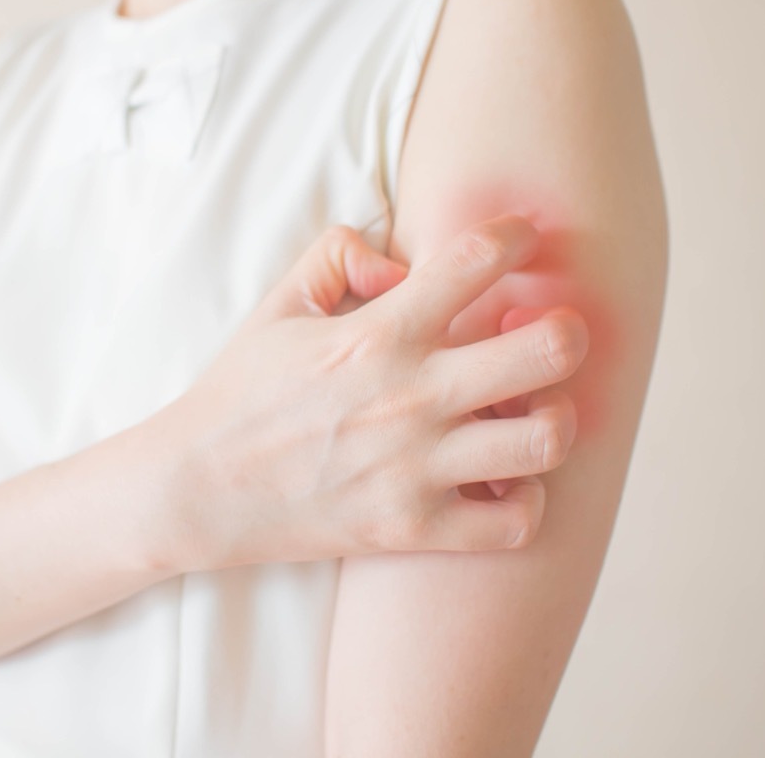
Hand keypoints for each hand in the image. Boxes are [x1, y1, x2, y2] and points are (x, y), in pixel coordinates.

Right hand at [170, 215, 588, 569]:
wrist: (197, 490)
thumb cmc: (238, 394)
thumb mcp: (277, 306)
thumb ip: (337, 255)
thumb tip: (401, 259)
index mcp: (377, 334)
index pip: (476, 261)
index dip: (514, 236)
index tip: (520, 240)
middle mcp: (410, 398)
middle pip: (547, 351)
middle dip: (567, 331)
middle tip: (551, 334)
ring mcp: (416, 468)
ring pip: (546, 441)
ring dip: (556, 418)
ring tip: (531, 412)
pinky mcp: (412, 528)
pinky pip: (514, 523)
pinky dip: (525, 502)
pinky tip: (500, 480)